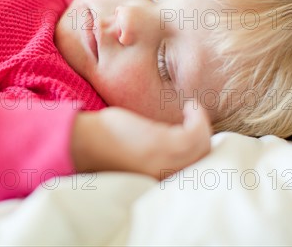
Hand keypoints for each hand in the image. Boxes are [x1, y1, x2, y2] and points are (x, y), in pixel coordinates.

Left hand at [71, 101, 211, 178]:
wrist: (85, 141)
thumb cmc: (107, 145)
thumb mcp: (139, 156)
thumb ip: (161, 157)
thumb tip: (180, 142)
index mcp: (159, 184)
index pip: (193, 175)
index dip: (201, 154)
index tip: (198, 135)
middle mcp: (166, 178)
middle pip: (204, 161)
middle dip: (205, 139)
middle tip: (198, 121)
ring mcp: (167, 164)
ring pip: (203, 147)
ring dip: (203, 126)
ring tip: (194, 112)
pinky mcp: (165, 146)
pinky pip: (197, 134)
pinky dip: (199, 118)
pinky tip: (191, 107)